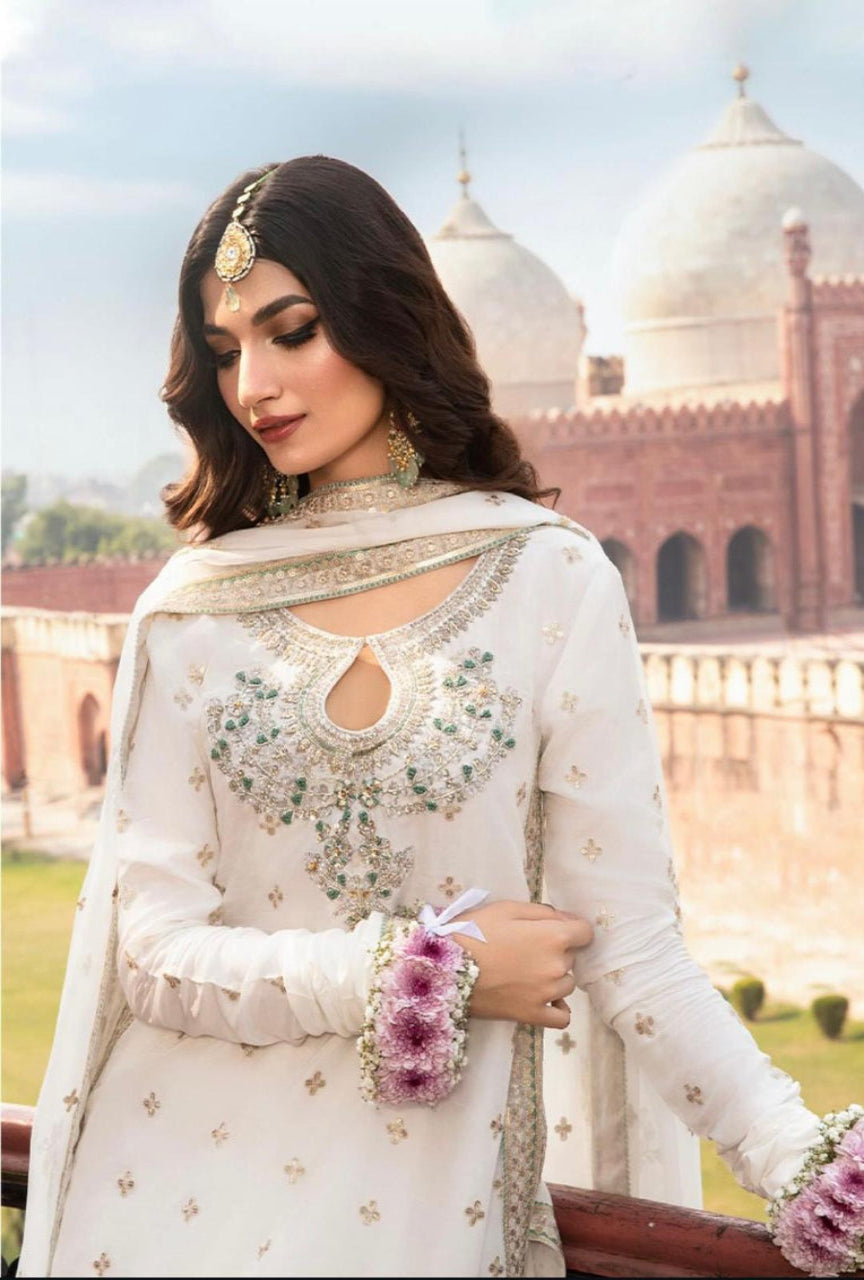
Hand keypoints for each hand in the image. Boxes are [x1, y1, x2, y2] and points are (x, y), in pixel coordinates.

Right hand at [449, 900, 593, 1028]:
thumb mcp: (506, 908)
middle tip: (526, 948)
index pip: (585, 932)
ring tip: (526, 972)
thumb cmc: (474, 931)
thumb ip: (542, 912)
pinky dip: (557, 1008)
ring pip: (567, 984)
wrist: (445, 968)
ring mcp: (547, 994)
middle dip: (556, 950)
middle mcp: (557, 966)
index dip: (572, 928)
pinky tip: (544, 999)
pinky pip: (562, 1017)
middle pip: (572, 957)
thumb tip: (566, 920)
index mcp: (553, 936)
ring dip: (554, 977)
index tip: (554, 929)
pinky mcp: (533, 1015)